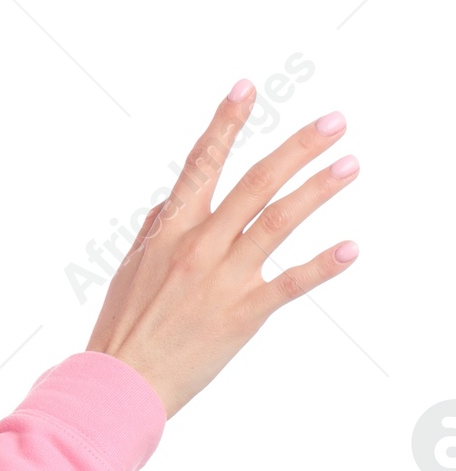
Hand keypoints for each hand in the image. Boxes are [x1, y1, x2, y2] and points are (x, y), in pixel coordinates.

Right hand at [85, 84, 360, 418]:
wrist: (120, 382)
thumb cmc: (123, 327)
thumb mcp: (131, 266)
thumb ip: (156, 229)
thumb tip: (174, 200)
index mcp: (169, 229)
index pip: (202, 162)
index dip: (225, 123)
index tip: (246, 88)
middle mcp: (199, 245)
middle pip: (255, 182)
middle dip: (297, 147)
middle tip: (335, 123)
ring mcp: (222, 277)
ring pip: (277, 220)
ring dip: (317, 189)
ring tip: (349, 166)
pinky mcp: (242, 314)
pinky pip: (289, 283)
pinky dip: (321, 265)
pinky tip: (350, 248)